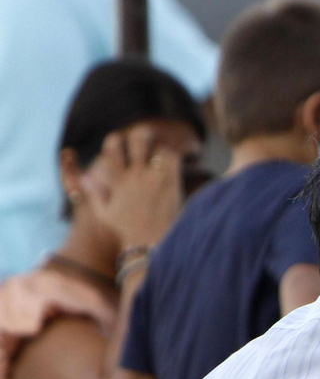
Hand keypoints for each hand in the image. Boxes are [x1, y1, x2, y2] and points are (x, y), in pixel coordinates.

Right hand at [80, 125, 184, 250]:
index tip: (120, 142)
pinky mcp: (170, 184)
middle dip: (140, 135)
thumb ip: (94, 193)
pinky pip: (173, 159)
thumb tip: (86, 176)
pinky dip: (173, 157)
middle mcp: (135, 176)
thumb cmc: (126, 230)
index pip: (112, 148)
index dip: (116, 140)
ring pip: (158, 148)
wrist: (148, 244)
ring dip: (159, 148)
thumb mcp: (105, 212)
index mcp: (118, 180)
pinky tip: (172, 163)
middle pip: (137, 141)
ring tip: (160, 154)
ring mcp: (154, 179)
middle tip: (145, 136)